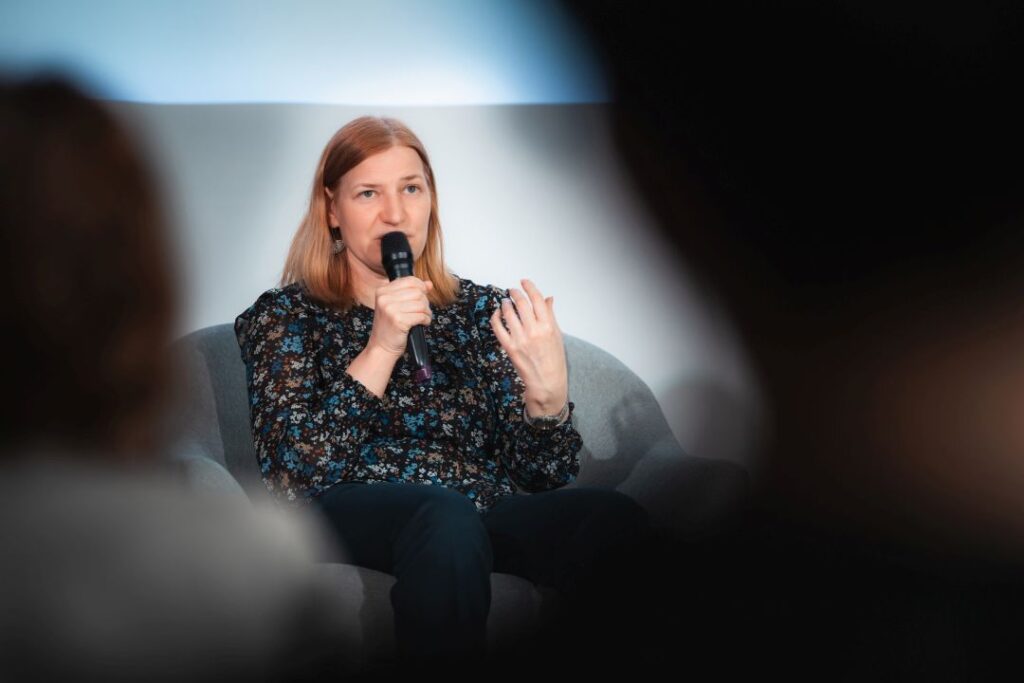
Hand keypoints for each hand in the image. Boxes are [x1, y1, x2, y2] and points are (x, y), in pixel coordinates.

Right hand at [367, 277, 432, 358]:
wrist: (381, 347)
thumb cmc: (390, 327)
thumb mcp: (396, 305)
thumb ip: (412, 292)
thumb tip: (429, 284)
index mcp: (382, 291)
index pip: (410, 280)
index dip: (421, 287)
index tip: (423, 295)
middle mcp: (384, 298)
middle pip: (418, 292)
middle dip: (425, 302)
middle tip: (422, 311)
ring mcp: (390, 309)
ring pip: (421, 303)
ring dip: (426, 312)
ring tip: (422, 318)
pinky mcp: (398, 320)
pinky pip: (421, 315)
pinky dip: (426, 320)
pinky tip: (422, 324)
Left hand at [490, 278, 568, 416]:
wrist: (546, 382)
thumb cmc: (554, 360)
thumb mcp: (557, 335)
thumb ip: (550, 315)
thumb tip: (548, 299)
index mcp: (548, 326)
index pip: (537, 299)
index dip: (529, 287)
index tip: (523, 281)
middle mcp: (534, 331)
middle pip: (521, 303)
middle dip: (514, 293)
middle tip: (511, 290)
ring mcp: (521, 339)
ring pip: (508, 313)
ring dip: (505, 303)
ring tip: (505, 302)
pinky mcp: (510, 348)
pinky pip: (498, 328)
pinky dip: (496, 317)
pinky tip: (497, 314)